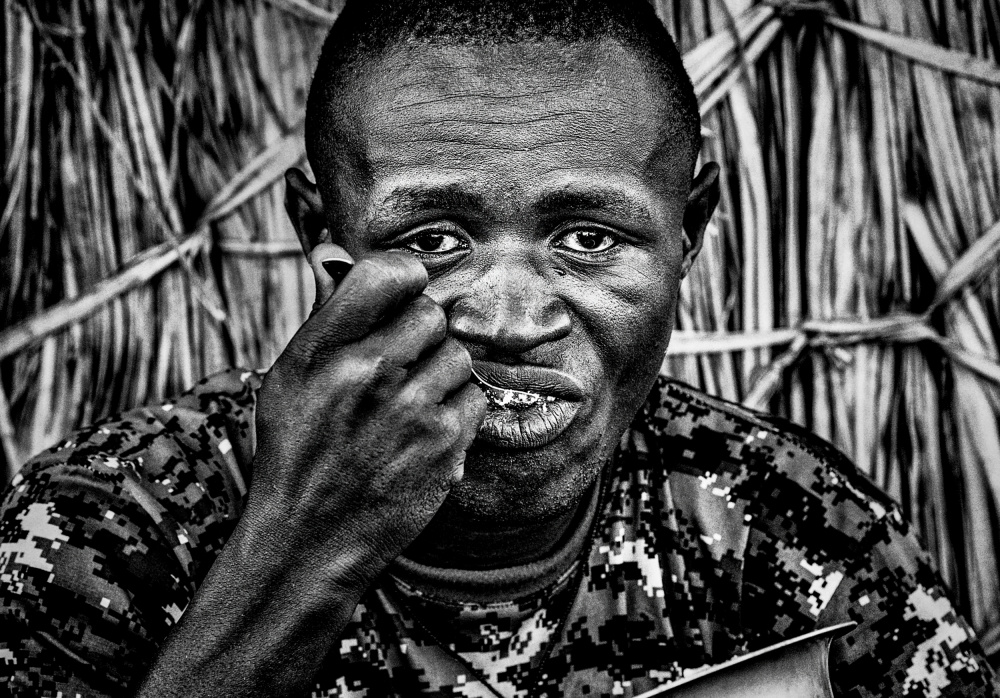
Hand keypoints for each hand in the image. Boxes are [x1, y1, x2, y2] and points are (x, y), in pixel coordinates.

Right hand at [246, 245, 487, 584]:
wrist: (308, 542)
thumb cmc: (297, 457)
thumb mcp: (287, 381)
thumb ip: (324, 320)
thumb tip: (337, 258)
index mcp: (320, 350)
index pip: (385, 273)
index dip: (404, 277)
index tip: (404, 293)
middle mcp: (364, 372)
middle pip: (431, 312)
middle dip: (423, 335)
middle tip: (403, 366)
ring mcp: (408, 407)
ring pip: (457, 354)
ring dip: (442, 375)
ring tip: (411, 406)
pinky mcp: (443, 442)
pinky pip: (474, 397)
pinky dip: (458, 412)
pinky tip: (426, 433)